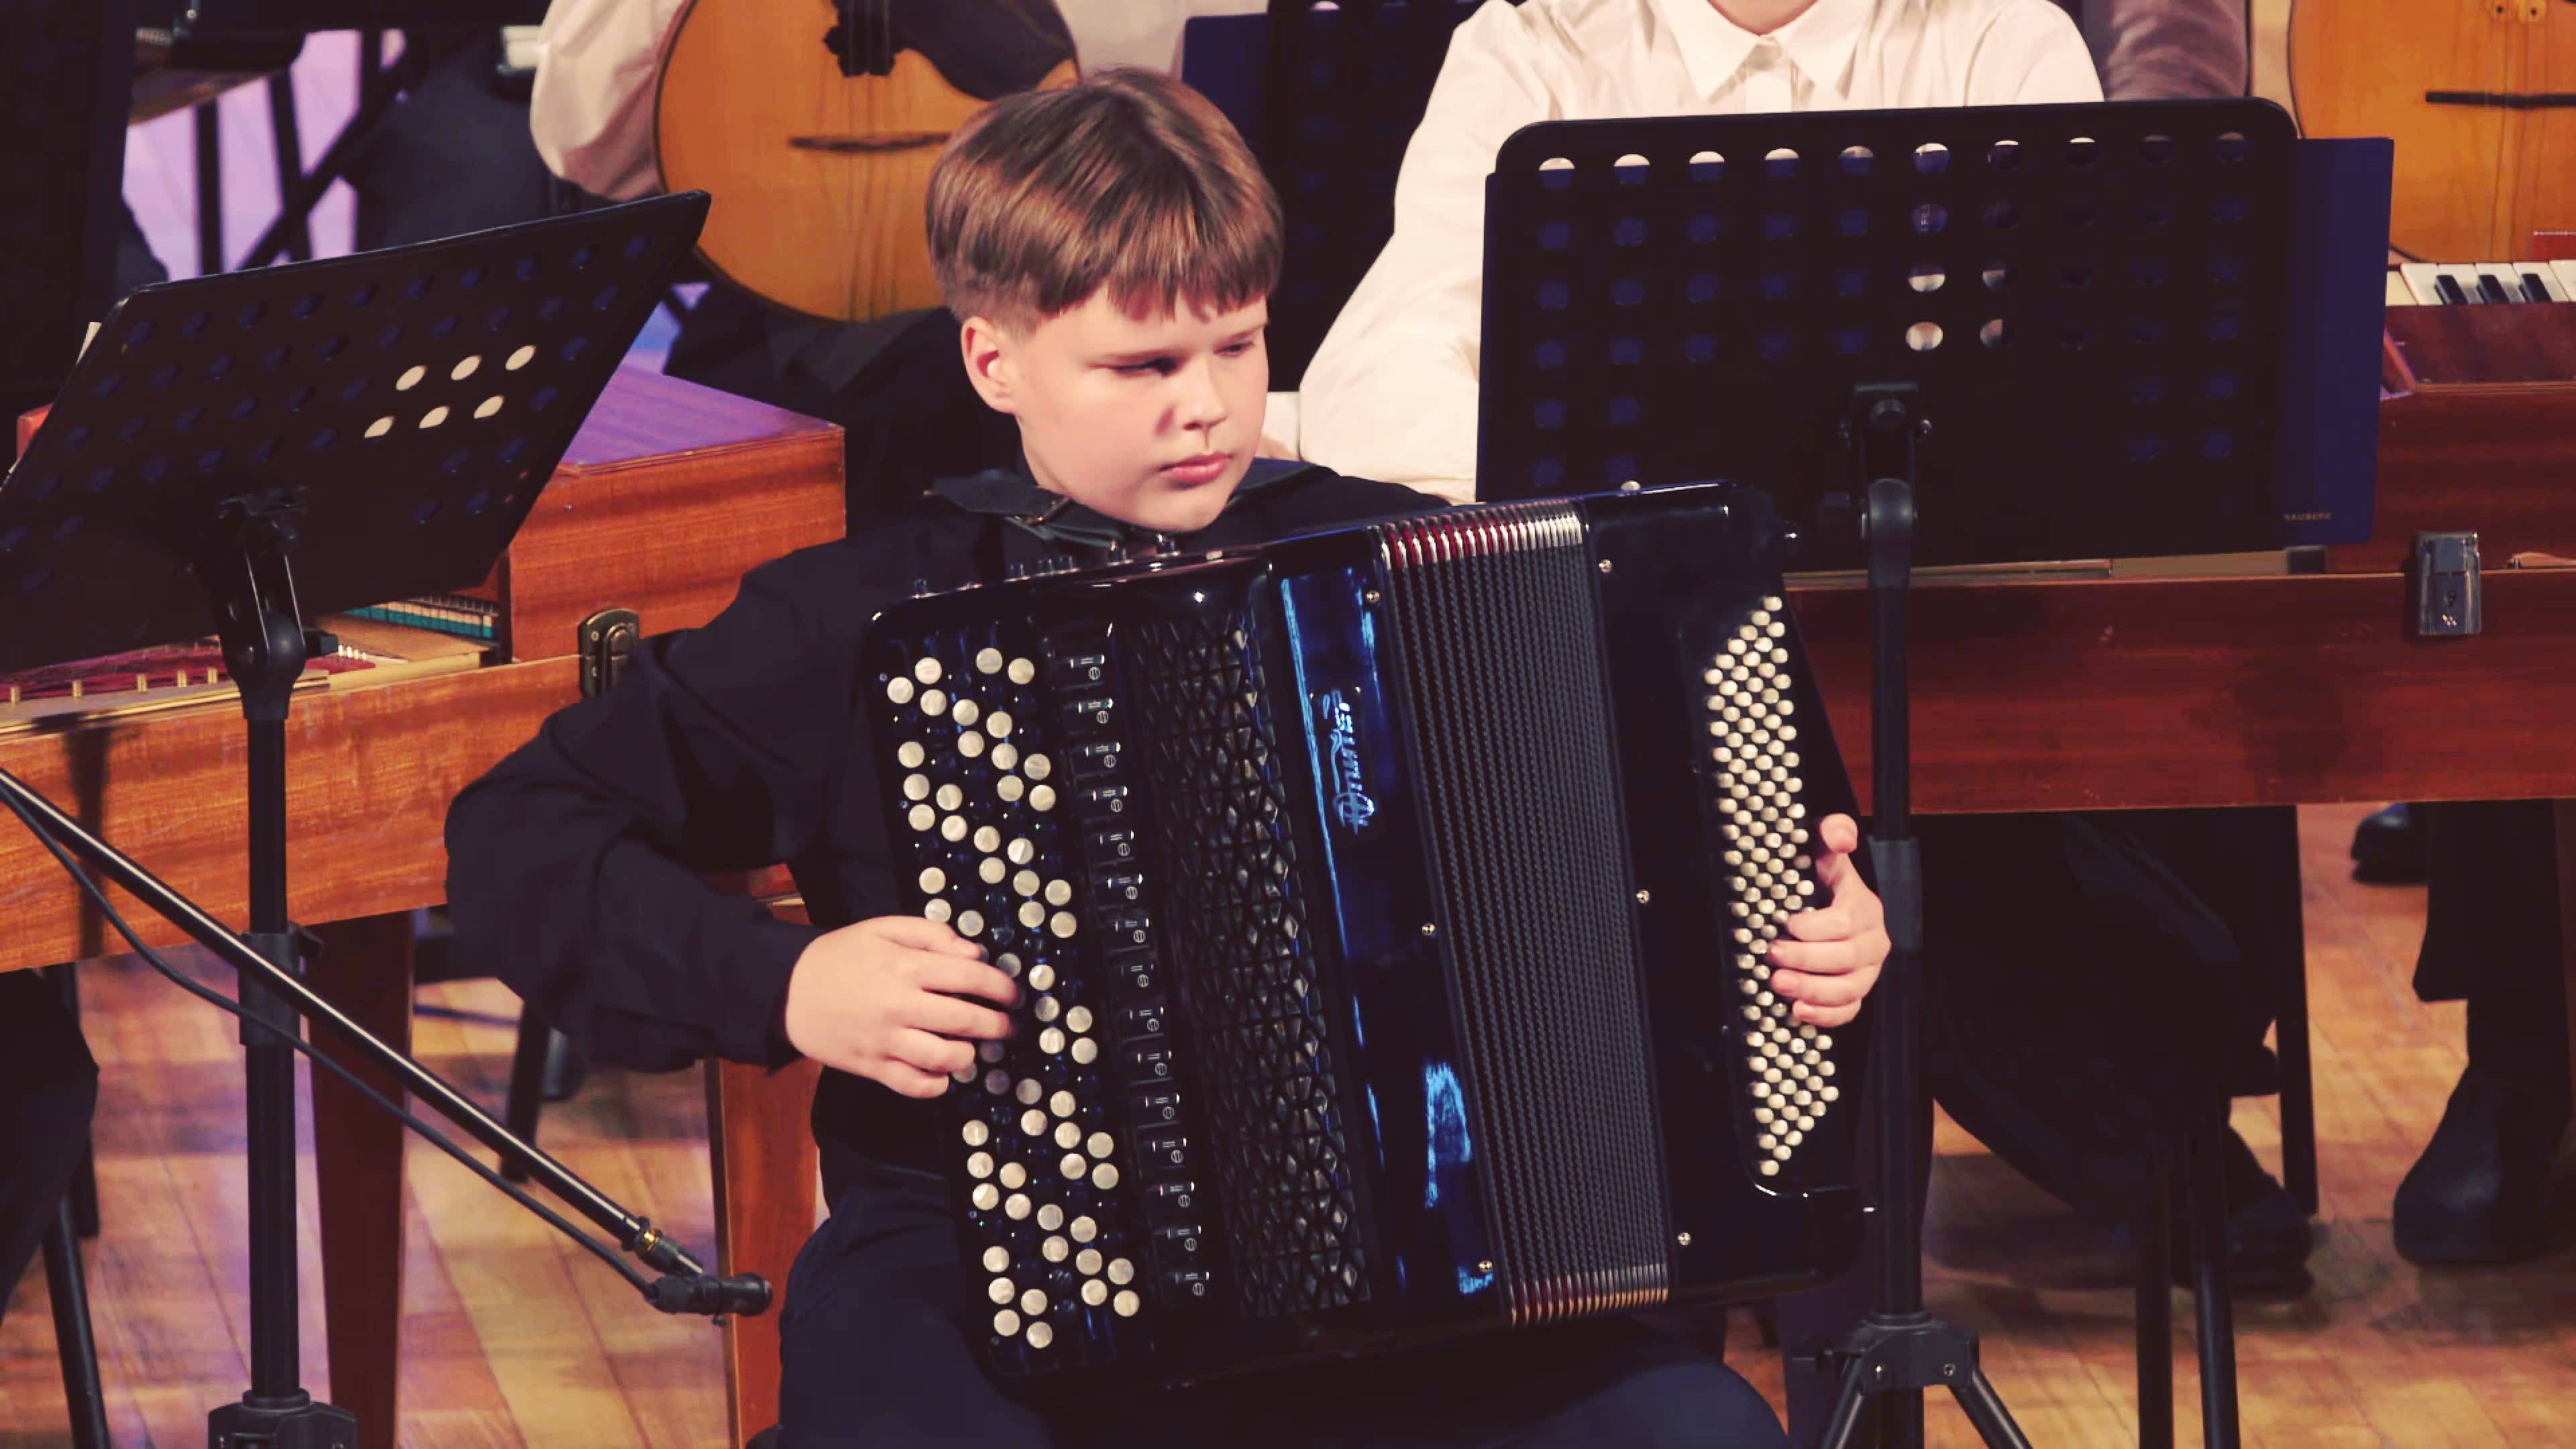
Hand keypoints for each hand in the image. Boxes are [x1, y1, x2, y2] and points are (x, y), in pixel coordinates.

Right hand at [782, 915, 1017, 1098]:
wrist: (786, 991)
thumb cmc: (839, 956)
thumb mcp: (883, 928)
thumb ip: (931, 934)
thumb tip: (974, 955)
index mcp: (906, 967)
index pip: (972, 978)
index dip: (1002, 988)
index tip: (1013, 995)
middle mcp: (901, 1006)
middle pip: (967, 1021)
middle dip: (997, 1025)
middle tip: (1007, 1026)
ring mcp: (886, 1040)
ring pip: (946, 1058)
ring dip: (969, 1056)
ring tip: (973, 1049)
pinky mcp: (872, 1067)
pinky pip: (915, 1085)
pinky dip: (937, 1085)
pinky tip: (944, 1074)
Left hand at [1766, 813, 1886, 1027]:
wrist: (1828, 904)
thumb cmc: (1820, 878)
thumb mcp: (1822, 850)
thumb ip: (1831, 833)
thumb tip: (1841, 836)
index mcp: (1864, 907)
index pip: (1845, 922)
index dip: (1813, 927)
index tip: (1786, 923)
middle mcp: (1872, 941)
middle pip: (1845, 958)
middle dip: (1805, 959)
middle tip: (1772, 955)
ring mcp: (1867, 970)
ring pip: (1848, 988)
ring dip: (1812, 989)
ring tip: (1778, 984)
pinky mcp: (1857, 992)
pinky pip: (1849, 1011)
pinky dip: (1825, 1015)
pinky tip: (1798, 1010)